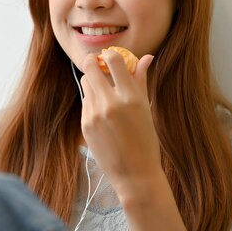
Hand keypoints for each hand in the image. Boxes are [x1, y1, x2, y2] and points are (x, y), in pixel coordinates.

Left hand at [80, 50, 161, 200]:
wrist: (134, 175)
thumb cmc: (146, 140)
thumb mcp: (146, 108)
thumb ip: (141, 80)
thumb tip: (146, 57)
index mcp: (130, 97)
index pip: (113, 59)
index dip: (111, 55)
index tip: (113, 59)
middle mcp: (110, 103)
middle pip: (90, 66)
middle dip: (94, 62)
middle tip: (100, 66)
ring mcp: (95, 114)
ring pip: (86, 82)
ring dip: (94, 82)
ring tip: (106, 93)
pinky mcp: (85, 125)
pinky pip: (85, 102)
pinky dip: (93, 101)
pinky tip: (104, 114)